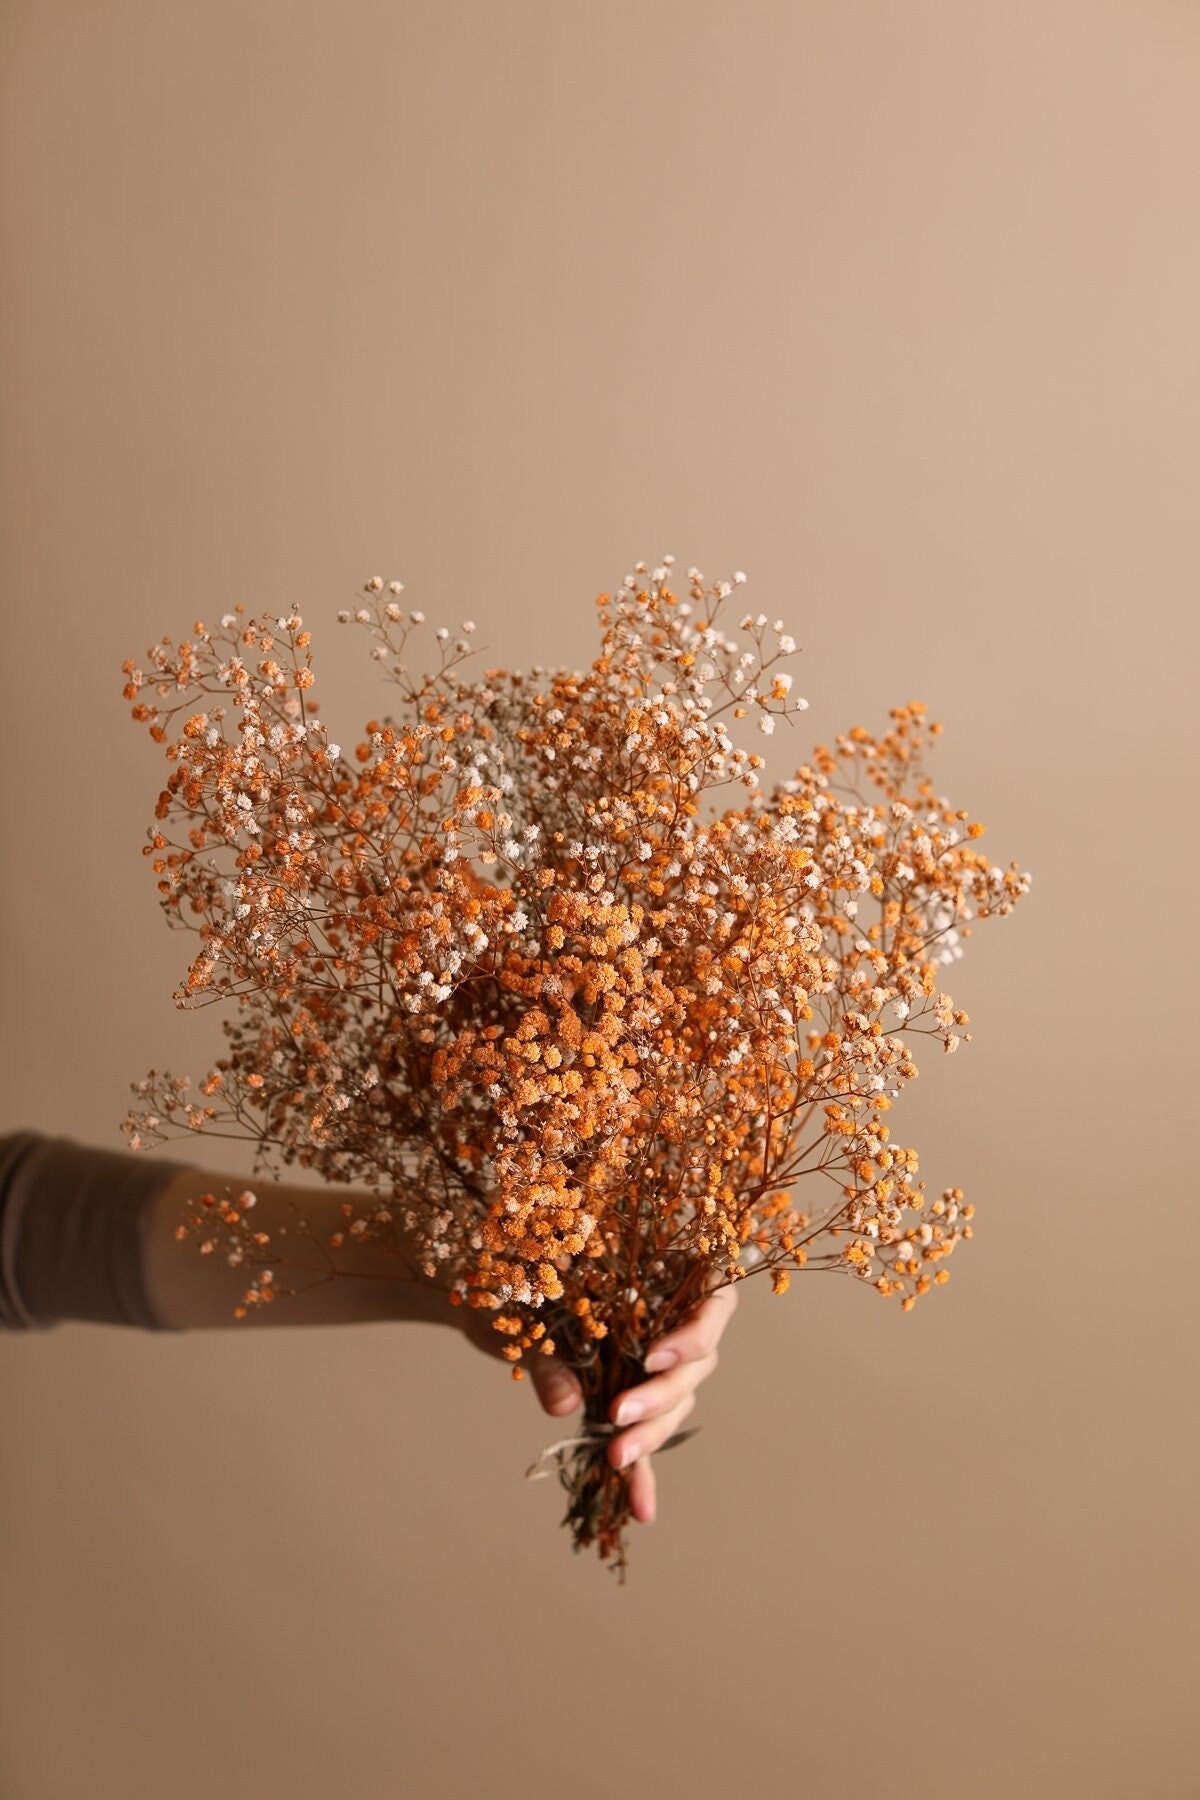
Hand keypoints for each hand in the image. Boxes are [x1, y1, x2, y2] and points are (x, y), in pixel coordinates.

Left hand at [449, 1276, 738, 1527]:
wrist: (491, 1297)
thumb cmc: (514, 1279)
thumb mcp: (529, 1305)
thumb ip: (551, 1352)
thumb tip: (565, 1404)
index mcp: (661, 1271)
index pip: (713, 1299)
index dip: (694, 1331)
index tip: (652, 1356)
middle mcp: (669, 1314)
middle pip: (697, 1361)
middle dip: (661, 1395)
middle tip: (619, 1417)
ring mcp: (654, 1359)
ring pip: (677, 1400)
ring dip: (651, 1434)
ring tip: (616, 1460)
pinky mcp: (630, 1395)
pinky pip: (646, 1432)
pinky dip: (644, 1471)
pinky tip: (641, 1508)